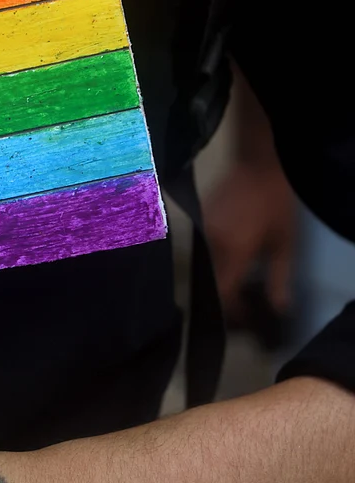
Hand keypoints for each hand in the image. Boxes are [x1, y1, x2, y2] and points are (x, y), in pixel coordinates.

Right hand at [204, 143, 295, 323]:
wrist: (257, 165)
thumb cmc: (276, 204)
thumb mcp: (285, 243)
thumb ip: (279, 278)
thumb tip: (278, 309)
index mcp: (233, 252)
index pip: (224, 293)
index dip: (232, 311)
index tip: (245, 317)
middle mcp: (210, 246)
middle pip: (211, 283)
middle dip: (225, 297)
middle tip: (241, 305)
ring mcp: (200, 234)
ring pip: (204, 268)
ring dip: (218, 279)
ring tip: (236, 283)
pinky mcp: (198, 224)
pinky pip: (202, 252)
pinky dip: (213, 262)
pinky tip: (227, 261)